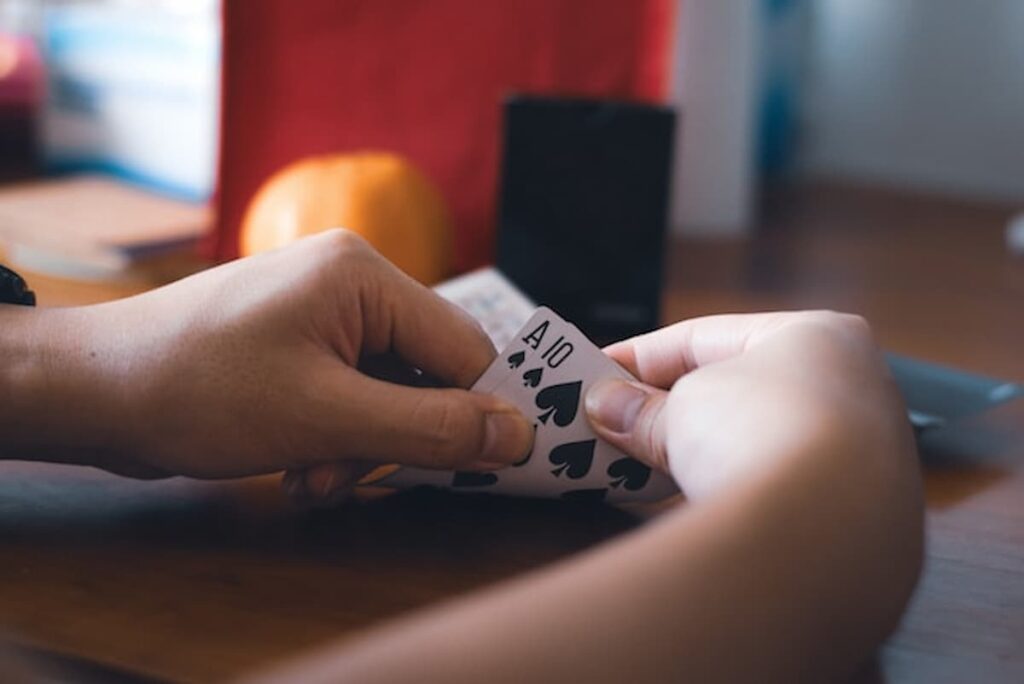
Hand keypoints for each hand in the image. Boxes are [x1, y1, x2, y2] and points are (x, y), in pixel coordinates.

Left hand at [3, 230, 531, 496]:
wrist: (93, 390)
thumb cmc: (201, 390)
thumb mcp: (327, 418)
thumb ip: (429, 427)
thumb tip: (517, 435)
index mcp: (365, 276)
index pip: (464, 348)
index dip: (478, 412)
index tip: (482, 469)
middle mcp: (351, 284)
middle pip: (425, 372)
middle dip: (398, 437)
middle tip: (352, 476)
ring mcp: (321, 313)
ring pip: (388, 393)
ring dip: (362, 447)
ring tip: (311, 476)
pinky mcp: (298, 344)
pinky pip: (350, 396)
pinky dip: (335, 438)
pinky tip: (298, 465)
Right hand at [585, 311, 913, 499]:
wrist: (820, 535)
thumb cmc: (759, 434)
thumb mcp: (681, 408)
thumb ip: (642, 408)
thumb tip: (608, 406)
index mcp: (820, 336)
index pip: (707, 337)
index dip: (640, 357)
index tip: (594, 374)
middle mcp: (856, 390)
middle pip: (736, 391)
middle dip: (668, 408)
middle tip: (612, 422)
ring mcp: (867, 459)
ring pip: (758, 444)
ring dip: (698, 453)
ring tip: (638, 466)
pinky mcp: (857, 520)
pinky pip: (778, 491)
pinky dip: (732, 490)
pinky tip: (690, 502)